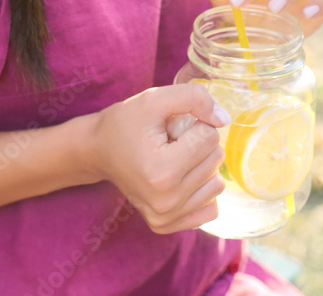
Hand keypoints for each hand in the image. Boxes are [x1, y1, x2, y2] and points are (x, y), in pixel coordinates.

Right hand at [90, 83, 229, 233]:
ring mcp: (165, 217)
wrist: (98, 150)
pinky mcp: (165, 225)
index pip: (210, 138)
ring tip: (173, 158)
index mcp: (162, 171)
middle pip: (215, 161)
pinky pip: (210, 208)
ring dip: (200, 166)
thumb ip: (194, 98)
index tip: (172, 126)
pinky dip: (200, 189)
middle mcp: (165, 201)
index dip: (194, 124)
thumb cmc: (125, 122)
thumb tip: (224, 119)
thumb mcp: (155, 98)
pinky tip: (179, 178)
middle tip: (170, 141)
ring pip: (216, 184)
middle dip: (198, 143)